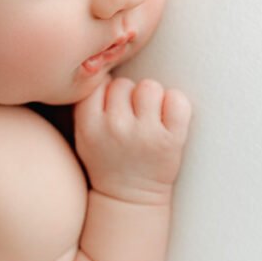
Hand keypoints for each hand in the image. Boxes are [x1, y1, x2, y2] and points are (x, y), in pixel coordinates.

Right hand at [74, 76, 190, 205]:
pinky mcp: (171, 141)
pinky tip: (169, 120)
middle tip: (131, 119)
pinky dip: (176, 105)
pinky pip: (178, 100)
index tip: (112, 109)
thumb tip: (103, 60)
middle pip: (125, 84)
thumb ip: (88, 101)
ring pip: (150, 87)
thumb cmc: (108, 159)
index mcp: (89, 126)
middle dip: (129, 97)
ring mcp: (145, 135)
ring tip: (149, 119)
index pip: (100, 82)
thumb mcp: (84, 133)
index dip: (108, 92)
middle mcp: (115, 129)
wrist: (129, 200)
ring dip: (152, 99)